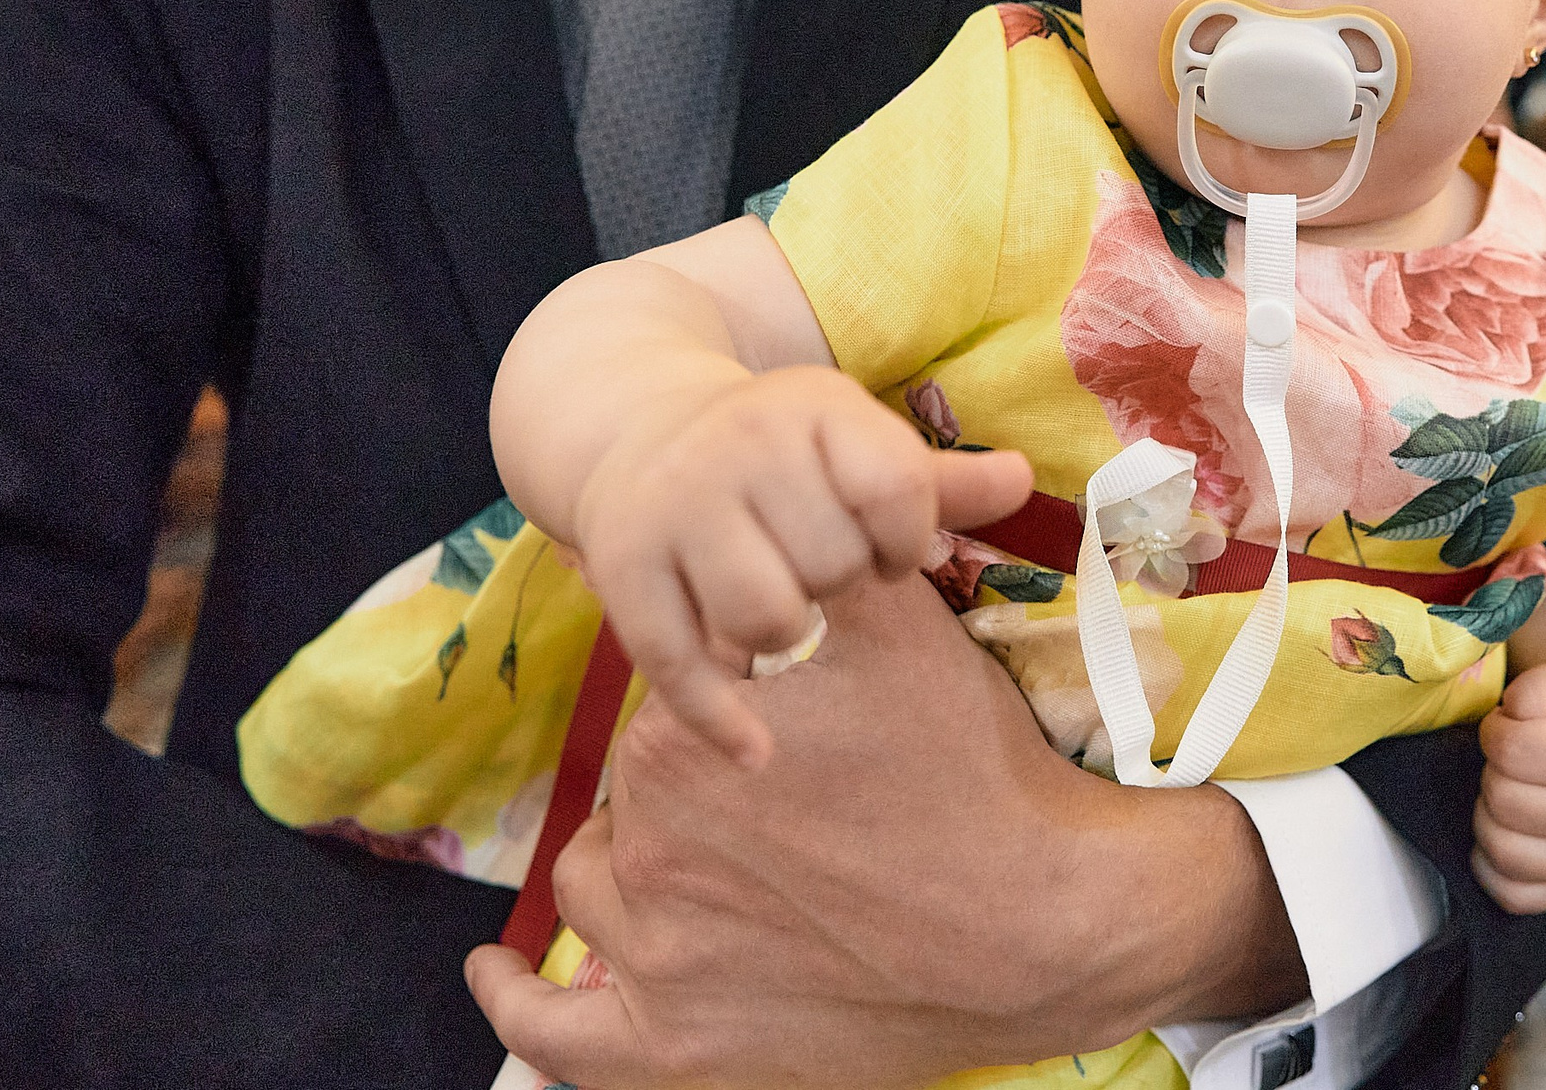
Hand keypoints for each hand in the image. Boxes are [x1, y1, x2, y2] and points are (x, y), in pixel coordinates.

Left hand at [466, 573, 1303, 1088]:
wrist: (1050, 921)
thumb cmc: (978, 772)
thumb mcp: (903, 630)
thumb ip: (827, 567)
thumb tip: (798, 510)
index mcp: (680, 737)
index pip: (672, 703)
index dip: (733, 704)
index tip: (790, 724)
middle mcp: (646, 846)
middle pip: (634, 798)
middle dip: (695, 787)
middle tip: (791, 796)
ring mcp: (656, 957)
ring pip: (599, 893)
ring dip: (633, 871)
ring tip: (712, 863)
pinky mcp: (678, 1049)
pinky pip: (558, 1038)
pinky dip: (517, 1006)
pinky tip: (494, 974)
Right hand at [572, 366, 1030, 764]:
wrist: (640, 430)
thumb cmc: (781, 454)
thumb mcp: (857, 444)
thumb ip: (942, 480)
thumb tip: (1027, 480)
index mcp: (813, 409)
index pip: (897, 490)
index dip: (906, 538)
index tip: (885, 546)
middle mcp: (740, 447)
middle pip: (833, 564)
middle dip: (838, 583)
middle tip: (813, 567)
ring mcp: (675, 508)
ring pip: (765, 619)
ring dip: (785, 637)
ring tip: (777, 607)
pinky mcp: (622, 570)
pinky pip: (679, 667)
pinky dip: (721, 722)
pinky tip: (756, 752)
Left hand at [1472, 654, 1545, 914]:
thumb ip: (1541, 685)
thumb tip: (1510, 717)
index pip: (1510, 749)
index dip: (1497, 729)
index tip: (1513, 725)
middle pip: (1501, 798)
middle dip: (1496, 771)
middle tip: (1518, 761)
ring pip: (1499, 847)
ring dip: (1490, 814)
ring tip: (1516, 791)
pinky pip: (1509, 894)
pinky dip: (1493, 865)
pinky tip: (1511, 831)